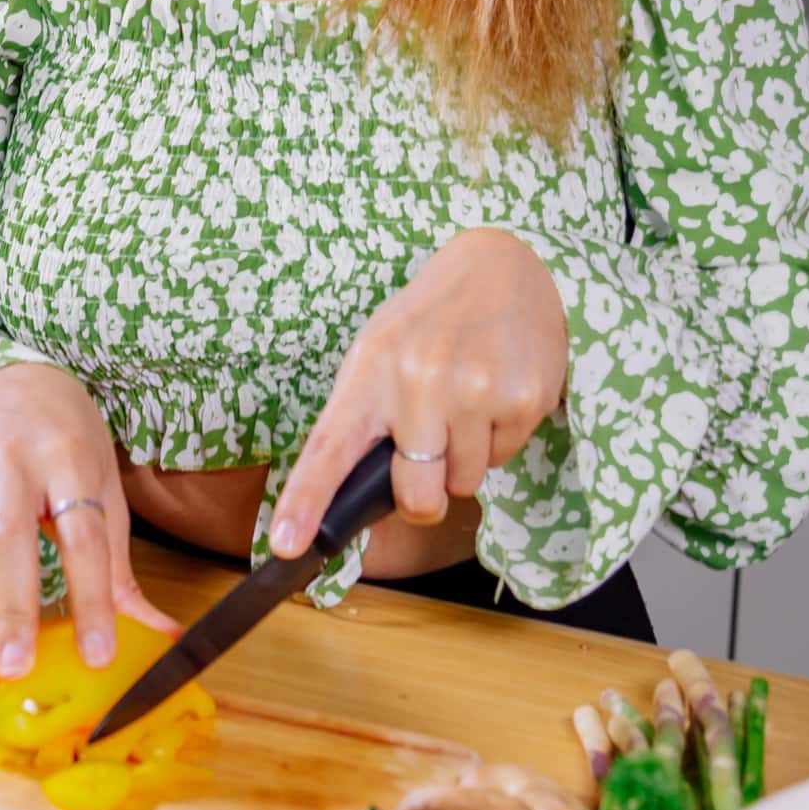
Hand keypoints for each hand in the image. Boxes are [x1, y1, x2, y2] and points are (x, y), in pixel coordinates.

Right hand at [0, 363, 178, 688]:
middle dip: (13, 610)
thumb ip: (118, 563)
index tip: (99, 655)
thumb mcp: (103, 482)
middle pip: (11, 543)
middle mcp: (11, 466)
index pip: (81, 535)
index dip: (89, 597)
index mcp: (66, 457)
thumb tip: (162, 635)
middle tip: (18, 669)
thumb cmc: (64, 436)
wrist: (3, 380)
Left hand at [268, 228, 568, 555]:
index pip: (328, 447)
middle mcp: (419, 380)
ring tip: (463, 402)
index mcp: (370, 369)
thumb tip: (352, 496)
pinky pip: (503, 459)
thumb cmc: (429, 321)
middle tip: (427, 455)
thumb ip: (364, 418)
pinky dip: (496, 440)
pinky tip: (493, 393)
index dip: (305, 500)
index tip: (284, 543)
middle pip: (415, 494)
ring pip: (463, 483)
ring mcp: (475, 390)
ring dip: (461, 460)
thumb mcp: (380, 352)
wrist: (506, 266)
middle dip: (421, 495)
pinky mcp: (524, 399)